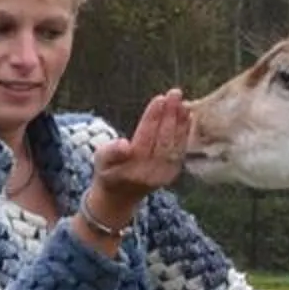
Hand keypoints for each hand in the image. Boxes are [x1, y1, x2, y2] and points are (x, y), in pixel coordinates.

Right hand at [91, 92, 190, 212]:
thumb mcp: (101, 161)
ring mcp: (165, 174)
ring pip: (175, 144)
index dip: (153, 117)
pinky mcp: (173, 173)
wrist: (120, 196)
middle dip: (170, 115)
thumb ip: (111, 152)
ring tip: (183, 102)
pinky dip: (185, 132)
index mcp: (133, 167)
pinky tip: (188, 116)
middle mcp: (152, 172)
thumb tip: (124, 144)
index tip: (160, 98)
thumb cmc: (108, 171)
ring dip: (181, 122)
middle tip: (175, 93)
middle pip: (164, 139)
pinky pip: (180, 149)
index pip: (146, 137)